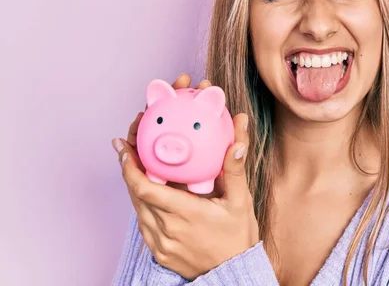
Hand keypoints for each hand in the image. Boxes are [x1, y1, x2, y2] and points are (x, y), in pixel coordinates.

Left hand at [111, 73, 258, 279]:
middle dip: (129, 167)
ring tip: (134, 163)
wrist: (234, 273)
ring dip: (133, 185)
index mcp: (185, 213)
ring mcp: (161, 243)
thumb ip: (235, 169)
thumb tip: (238, 139)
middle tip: (128, 144)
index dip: (129, 166)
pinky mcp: (159, 252)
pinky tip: (147, 192)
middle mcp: (168, 229)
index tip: (124, 146)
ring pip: (137, 208)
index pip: (145, 188)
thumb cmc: (238, 238)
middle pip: (136, 194)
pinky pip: (143, 223)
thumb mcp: (241, 201)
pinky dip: (142, 204)